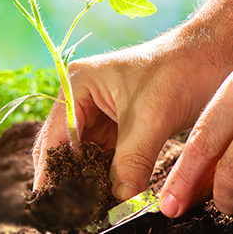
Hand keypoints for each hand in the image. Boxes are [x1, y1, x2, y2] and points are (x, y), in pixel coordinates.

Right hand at [32, 28, 229, 201]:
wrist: (211, 57)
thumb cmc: (178, 71)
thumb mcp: (150, 119)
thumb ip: (131, 160)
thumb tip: (119, 197)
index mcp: (77, 83)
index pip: (57, 132)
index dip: (51, 165)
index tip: (49, 193)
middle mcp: (81, 95)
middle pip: (64, 142)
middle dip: (65, 172)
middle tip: (64, 203)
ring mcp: (97, 109)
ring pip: (82, 150)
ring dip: (84, 174)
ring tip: (82, 200)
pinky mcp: (116, 122)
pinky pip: (102, 152)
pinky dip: (102, 171)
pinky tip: (102, 190)